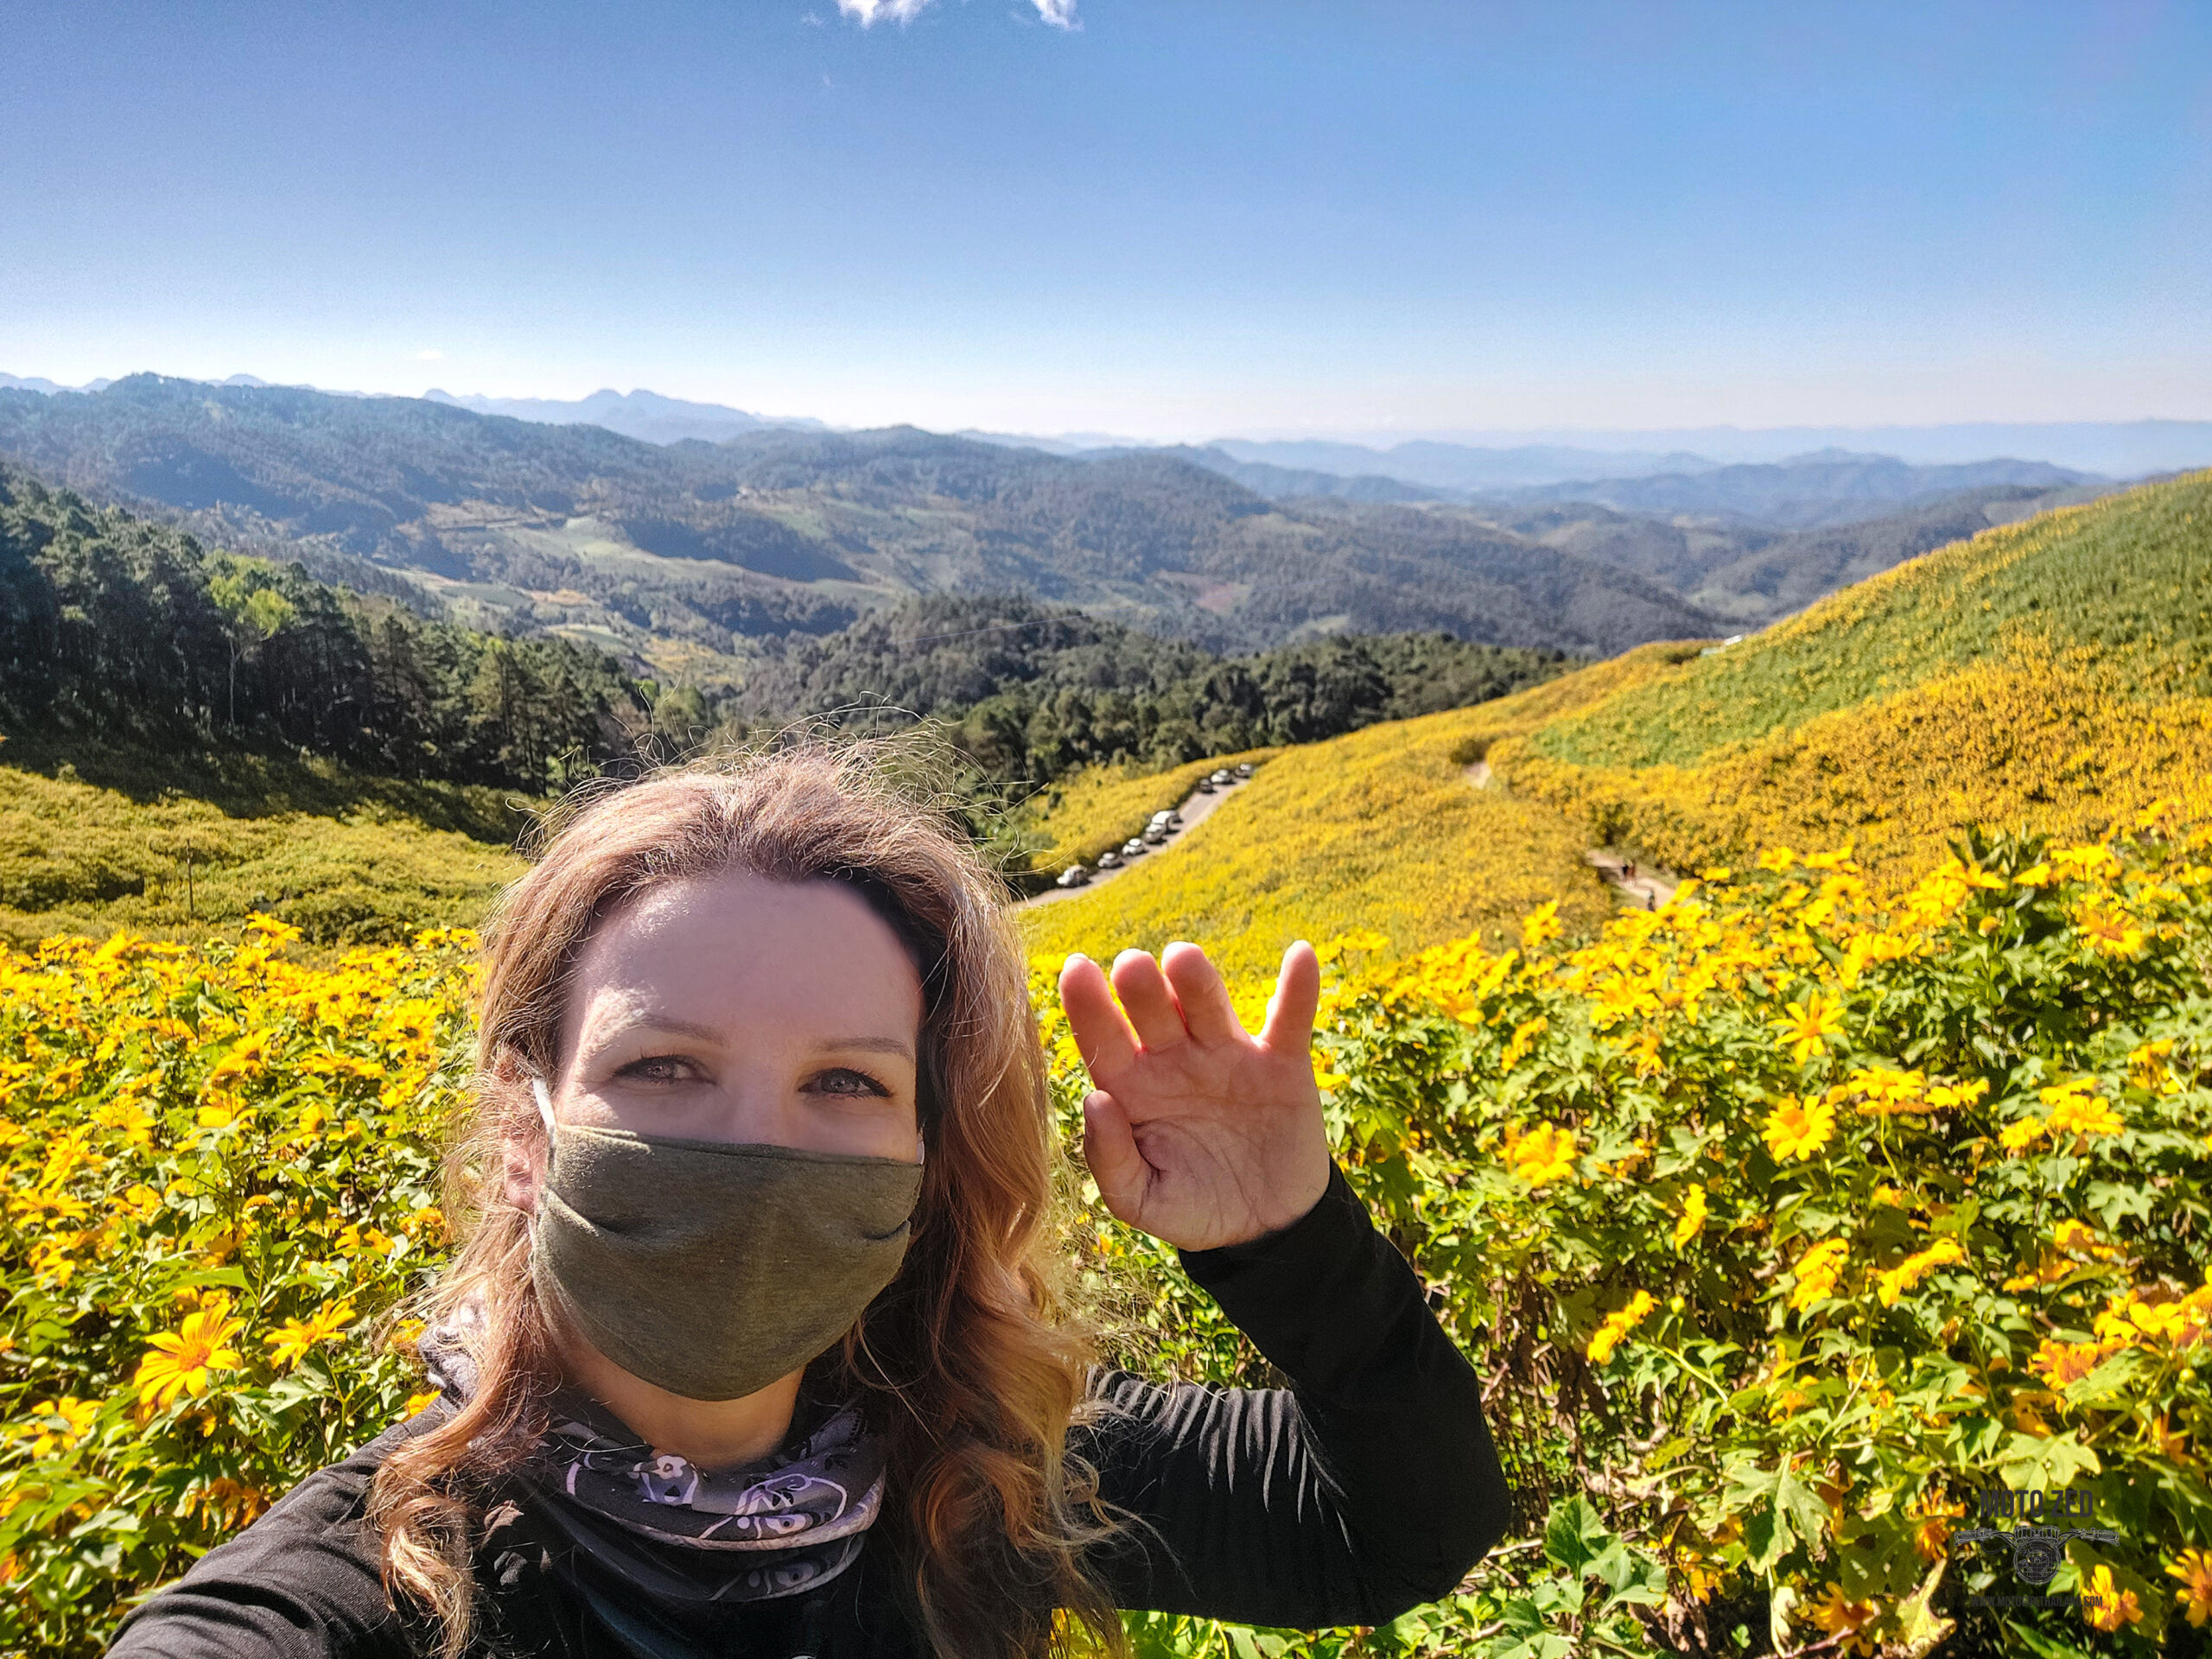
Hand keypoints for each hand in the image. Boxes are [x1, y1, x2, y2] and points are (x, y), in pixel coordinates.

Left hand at [1058, 940, 1332, 1251]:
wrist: (1265, 1228)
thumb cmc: (1191, 1206)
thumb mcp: (1141, 1200)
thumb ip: (1110, 1159)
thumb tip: (1095, 1099)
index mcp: (1133, 1086)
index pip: (1104, 1038)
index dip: (1087, 1005)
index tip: (1075, 970)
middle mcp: (1175, 1059)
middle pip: (1153, 1011)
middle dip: (1141, 987)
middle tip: (1131, 966)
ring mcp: (1228, 1055)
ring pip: (1209, 1005)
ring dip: (1197, 981)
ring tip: (1182, 958)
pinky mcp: (1282, 1064)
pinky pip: (1291, 1019)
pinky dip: (1299, 988)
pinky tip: (1301, 955)